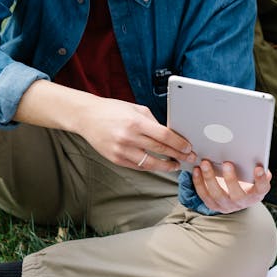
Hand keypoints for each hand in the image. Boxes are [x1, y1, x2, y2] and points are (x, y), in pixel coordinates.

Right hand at [15, 82, 192, 172]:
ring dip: (166, 166)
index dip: (178, 143)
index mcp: (135, 122)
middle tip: (189, 158)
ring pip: (150, 163)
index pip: (164, 135)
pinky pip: (138, 167)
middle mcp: (128, 138)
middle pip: (160, 150)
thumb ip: (153, 122)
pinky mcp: (115, 159)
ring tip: (176, 165)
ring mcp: (121, 151)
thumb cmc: (113, 110)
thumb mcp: (136, 109)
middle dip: (178, 155)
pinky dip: (150, 166)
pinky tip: (159, 164)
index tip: (188, 147)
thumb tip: (171, 134)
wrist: (86, 117)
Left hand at [192, 162, 270, 213]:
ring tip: (205, 163)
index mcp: (256, 194)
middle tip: (227, 163)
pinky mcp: (213, 205)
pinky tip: (196, 170)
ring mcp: (227, 206)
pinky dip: (199, 182)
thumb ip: (258, 168)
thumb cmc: (247, 180)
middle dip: (231, 179)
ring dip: (210, 178)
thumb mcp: (254, 175)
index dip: (261, 179)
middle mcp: (242, 202)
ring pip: (217, 195)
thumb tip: (258, 160)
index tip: (259, 168)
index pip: (262, 188)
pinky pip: (204, 195)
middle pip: (237, 195)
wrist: (237, 195)